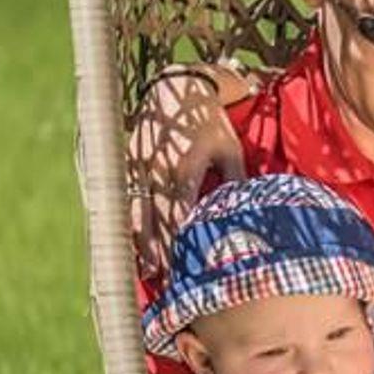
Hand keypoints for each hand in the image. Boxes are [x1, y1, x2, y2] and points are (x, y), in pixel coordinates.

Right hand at [128, 65, 250, 282]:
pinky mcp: (128, 166)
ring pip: (136, 214)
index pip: (181, 215)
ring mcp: (138, 169)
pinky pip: (126, 201)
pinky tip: (133, 244)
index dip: (182, 242)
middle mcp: (156, 172)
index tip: (187, 267)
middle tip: (167, 282)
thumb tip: (247, 210)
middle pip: (156, 221)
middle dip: (161, 252)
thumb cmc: (210, 123)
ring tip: (149, 271)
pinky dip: (130, 224)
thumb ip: (234, 181)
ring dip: (142, 244)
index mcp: (184, 170)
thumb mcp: (230, 150)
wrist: (176, 91)